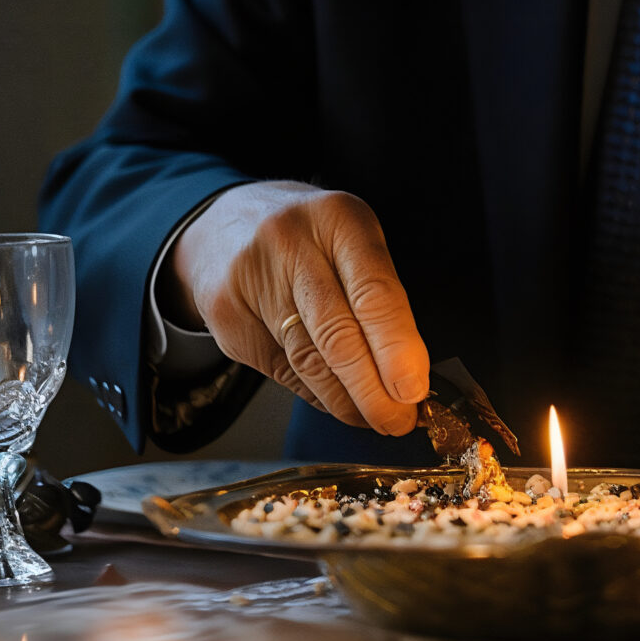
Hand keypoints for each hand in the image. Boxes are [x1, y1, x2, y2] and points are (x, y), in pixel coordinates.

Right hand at [170, 181, 427, 433]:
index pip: (374, 294)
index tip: (414, 391)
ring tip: (373, 418)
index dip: (397, 349)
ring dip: (346, 400)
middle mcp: (291, 243)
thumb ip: (380, 300)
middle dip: (374, 390)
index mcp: (339, 219)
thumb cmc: (311, 240)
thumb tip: (409, 378)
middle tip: (399, 421)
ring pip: (308, 360)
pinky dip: (315, 394)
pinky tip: (337, 402)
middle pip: (338, 334)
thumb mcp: (352, 243)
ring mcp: (251, 278)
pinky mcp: (225, 314)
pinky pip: (281, 370)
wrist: (226, 223)